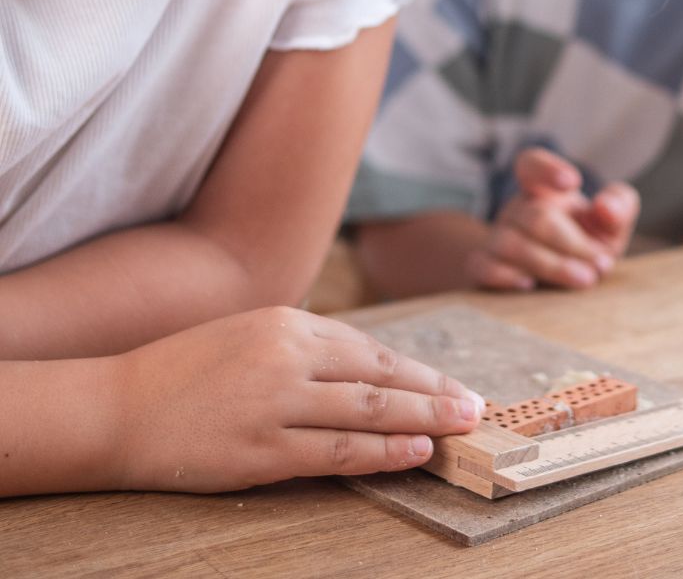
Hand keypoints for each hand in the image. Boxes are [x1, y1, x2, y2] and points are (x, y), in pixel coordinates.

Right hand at [109, 306, 482, 492]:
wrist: (116, 406)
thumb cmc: (186, 370)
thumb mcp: (252, 335)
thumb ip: (307, 348)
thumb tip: (368, 372)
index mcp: (288, 322)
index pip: (370, 350)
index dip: (417, 370)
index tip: (449, 383)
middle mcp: (288, 355)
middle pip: (381, 377)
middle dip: (435, 392)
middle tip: (474, 405)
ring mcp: (276, 403)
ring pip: (368, 412)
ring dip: (421, 421)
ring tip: (459, 428)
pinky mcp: (261, 449)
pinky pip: (336, 451)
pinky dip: (381, 452)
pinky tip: (412, 452)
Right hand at [466, 147, 638, 289]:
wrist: (552, 285)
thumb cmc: (585, 245)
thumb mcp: (610, 226)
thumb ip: (619, 206)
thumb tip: (606, 207)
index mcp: (544, 191)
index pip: (531, 164)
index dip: (547, 169)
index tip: (572, 182)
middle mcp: (517, 210)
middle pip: (535, 216)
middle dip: (571, 243)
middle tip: (601, 265)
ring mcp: (497, 237)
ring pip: (509, 243)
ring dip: (550, 264)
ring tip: (584, 280)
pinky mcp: (484, 267)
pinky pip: (483, 266)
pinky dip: (506, 276)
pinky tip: (532, 286)